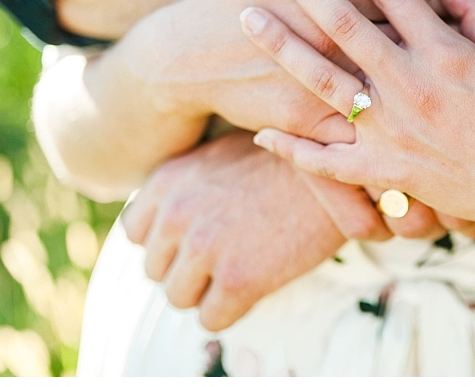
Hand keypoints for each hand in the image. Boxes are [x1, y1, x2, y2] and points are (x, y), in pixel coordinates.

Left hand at [121, 130, 346, 331]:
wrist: (338, 175)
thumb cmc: (287, 162)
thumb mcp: (222, 155)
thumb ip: (187, 184)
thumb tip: (166, 214)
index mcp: (168, 181)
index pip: (135, 232)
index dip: (167, 240)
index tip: (198, 237)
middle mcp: (177, 214)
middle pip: (156, 269)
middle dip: (186, 268)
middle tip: (226, 254)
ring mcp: (205, 249)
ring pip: (179, 297)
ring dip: (207, 292)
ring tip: (241, 269)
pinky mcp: (238, 280)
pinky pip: (211, 319)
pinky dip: (231, 309)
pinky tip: (257, 282)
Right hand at [137, 0, 445, 141]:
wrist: (180, 55)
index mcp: (340, 2)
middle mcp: (343, 50)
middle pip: (422, 51)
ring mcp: (331, 94)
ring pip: (404, 104)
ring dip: (451, 114)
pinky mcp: (312, 128)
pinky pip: (364, 149)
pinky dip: (394, 156)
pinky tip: (430, 171)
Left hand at [243, 0, 474, 259]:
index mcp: (445, 53)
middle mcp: (411, 86)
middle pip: (345, 26)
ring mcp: (392, 131)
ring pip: (323, 81)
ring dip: (282, 46)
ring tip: (248, 18)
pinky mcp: (384, 172)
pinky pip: (327, 161)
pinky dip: (292, 148)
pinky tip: (260, 132)